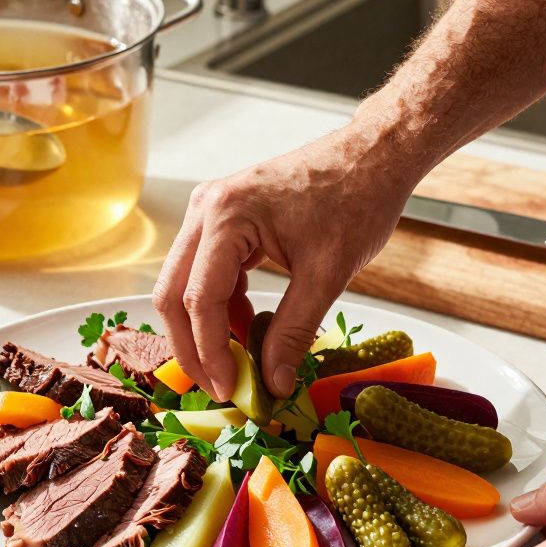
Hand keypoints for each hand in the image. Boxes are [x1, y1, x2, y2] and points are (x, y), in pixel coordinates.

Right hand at [152, 125, 414, 400]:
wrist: (372, 157)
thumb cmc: (357, 200)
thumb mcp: (327, 275)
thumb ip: (294, 332)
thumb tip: (273, 383)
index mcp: (226, 216)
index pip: (199, 300)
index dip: (210, 353)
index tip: (229, 389)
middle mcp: (205, 209)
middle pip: (173, 294)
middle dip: (193, 347)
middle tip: (220, 387)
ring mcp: (209, 212)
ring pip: (183, 285)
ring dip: (205, 329)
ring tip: (237, 364)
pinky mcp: (223, 220)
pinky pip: (205, 273)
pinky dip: (221, 307)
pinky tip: (248, 329)